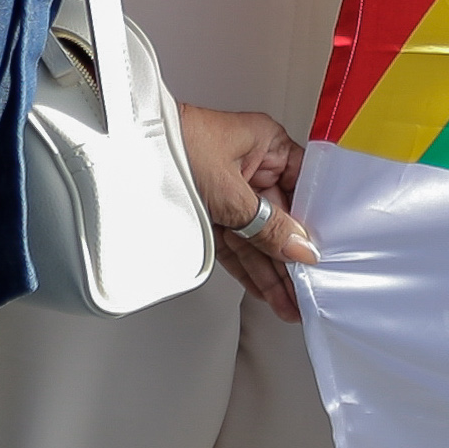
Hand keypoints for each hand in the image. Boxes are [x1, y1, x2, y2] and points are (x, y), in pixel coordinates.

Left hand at [175, 102, 316, 310]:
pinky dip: (249, 267)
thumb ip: (269, 227)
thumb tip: (300, 249)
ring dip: (272, 271)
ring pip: (259, 237)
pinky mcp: (212, 212)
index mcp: (268, 146)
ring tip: (289, 301)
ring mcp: (232, 191)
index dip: (315, 223)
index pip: (304, 189)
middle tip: (306, 289)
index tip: (324, 254)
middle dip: (291, 258)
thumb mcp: (233, 193)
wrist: (125, 151)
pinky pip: (237, 243)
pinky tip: (265, 289)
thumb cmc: (177, 146)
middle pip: (282, 220)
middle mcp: (254, 167)